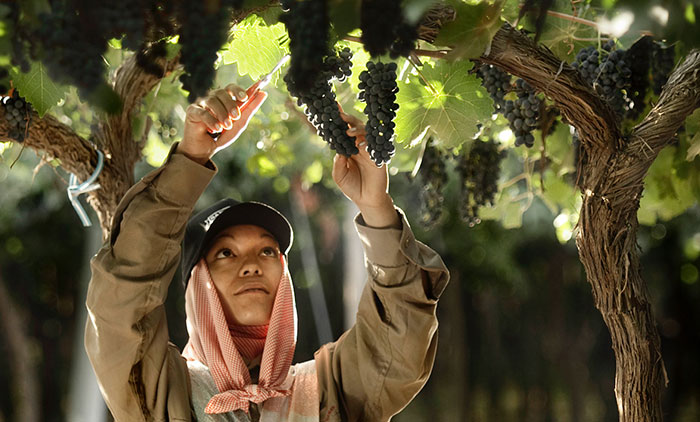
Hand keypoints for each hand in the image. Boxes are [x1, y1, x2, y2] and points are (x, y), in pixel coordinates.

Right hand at [178, 83, 267, 164]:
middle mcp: (212, 98)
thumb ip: (250, 108)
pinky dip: (211, 121)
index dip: (238, 90)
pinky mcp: (192, 111)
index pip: (231, 87)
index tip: (245, 97)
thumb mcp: (239, 123)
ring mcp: (201, 104)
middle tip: (235, 117)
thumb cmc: (222, 134)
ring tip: (226, 126)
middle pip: (221, 92)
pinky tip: (216, 129)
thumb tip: (264, 93)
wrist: (206, 148)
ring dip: (221, 114)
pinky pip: (202, 112)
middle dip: (230, 104)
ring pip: (212, 101)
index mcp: (224, 99)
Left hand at [332, 112, 398, 227]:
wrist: (367, 199)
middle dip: (348, 119)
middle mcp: (360, 146)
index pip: (343, 131)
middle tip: (340, 115)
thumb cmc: (352, 187)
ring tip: (348, 132)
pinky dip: (368, 142)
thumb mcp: (339, 175)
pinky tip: (360, 145)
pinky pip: (376, 144)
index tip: (331, 108)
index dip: (339, 120)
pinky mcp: (379, 157)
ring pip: (366, 132)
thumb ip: (338, 163)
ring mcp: (370, 150)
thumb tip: (339, 150)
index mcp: (349, 148)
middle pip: (355, 127)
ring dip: (357, 129)